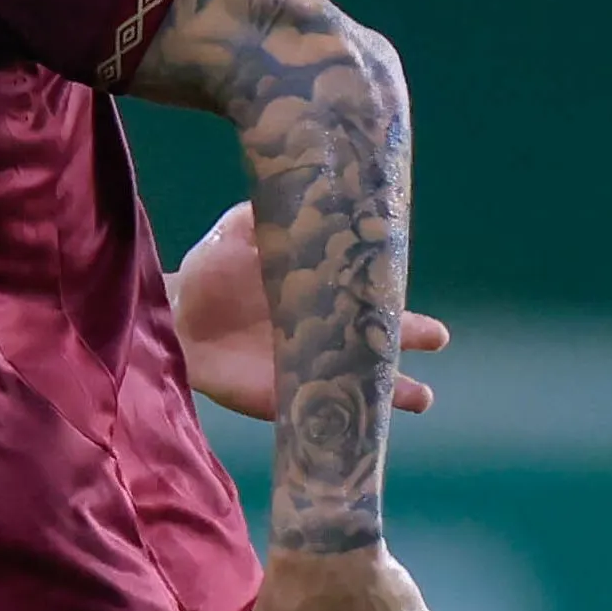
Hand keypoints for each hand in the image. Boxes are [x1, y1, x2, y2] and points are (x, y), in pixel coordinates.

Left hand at [172, 202, 445, 420]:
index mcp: (321, 290)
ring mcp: (311, 368)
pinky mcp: (288, 399)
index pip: (370, 292)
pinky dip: (351, 422)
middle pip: (378, 336)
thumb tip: (298, 182)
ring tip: (421, 397)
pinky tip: (372, 428)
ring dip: (394, 390)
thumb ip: (268, 214)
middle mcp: (325, 330)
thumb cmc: (211, 273)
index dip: (393, 293)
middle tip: (438, 336)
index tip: (410, 278)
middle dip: (408, 337)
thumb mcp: (239, 232)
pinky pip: (327, 413)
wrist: (173, 319)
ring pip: (365, 381)